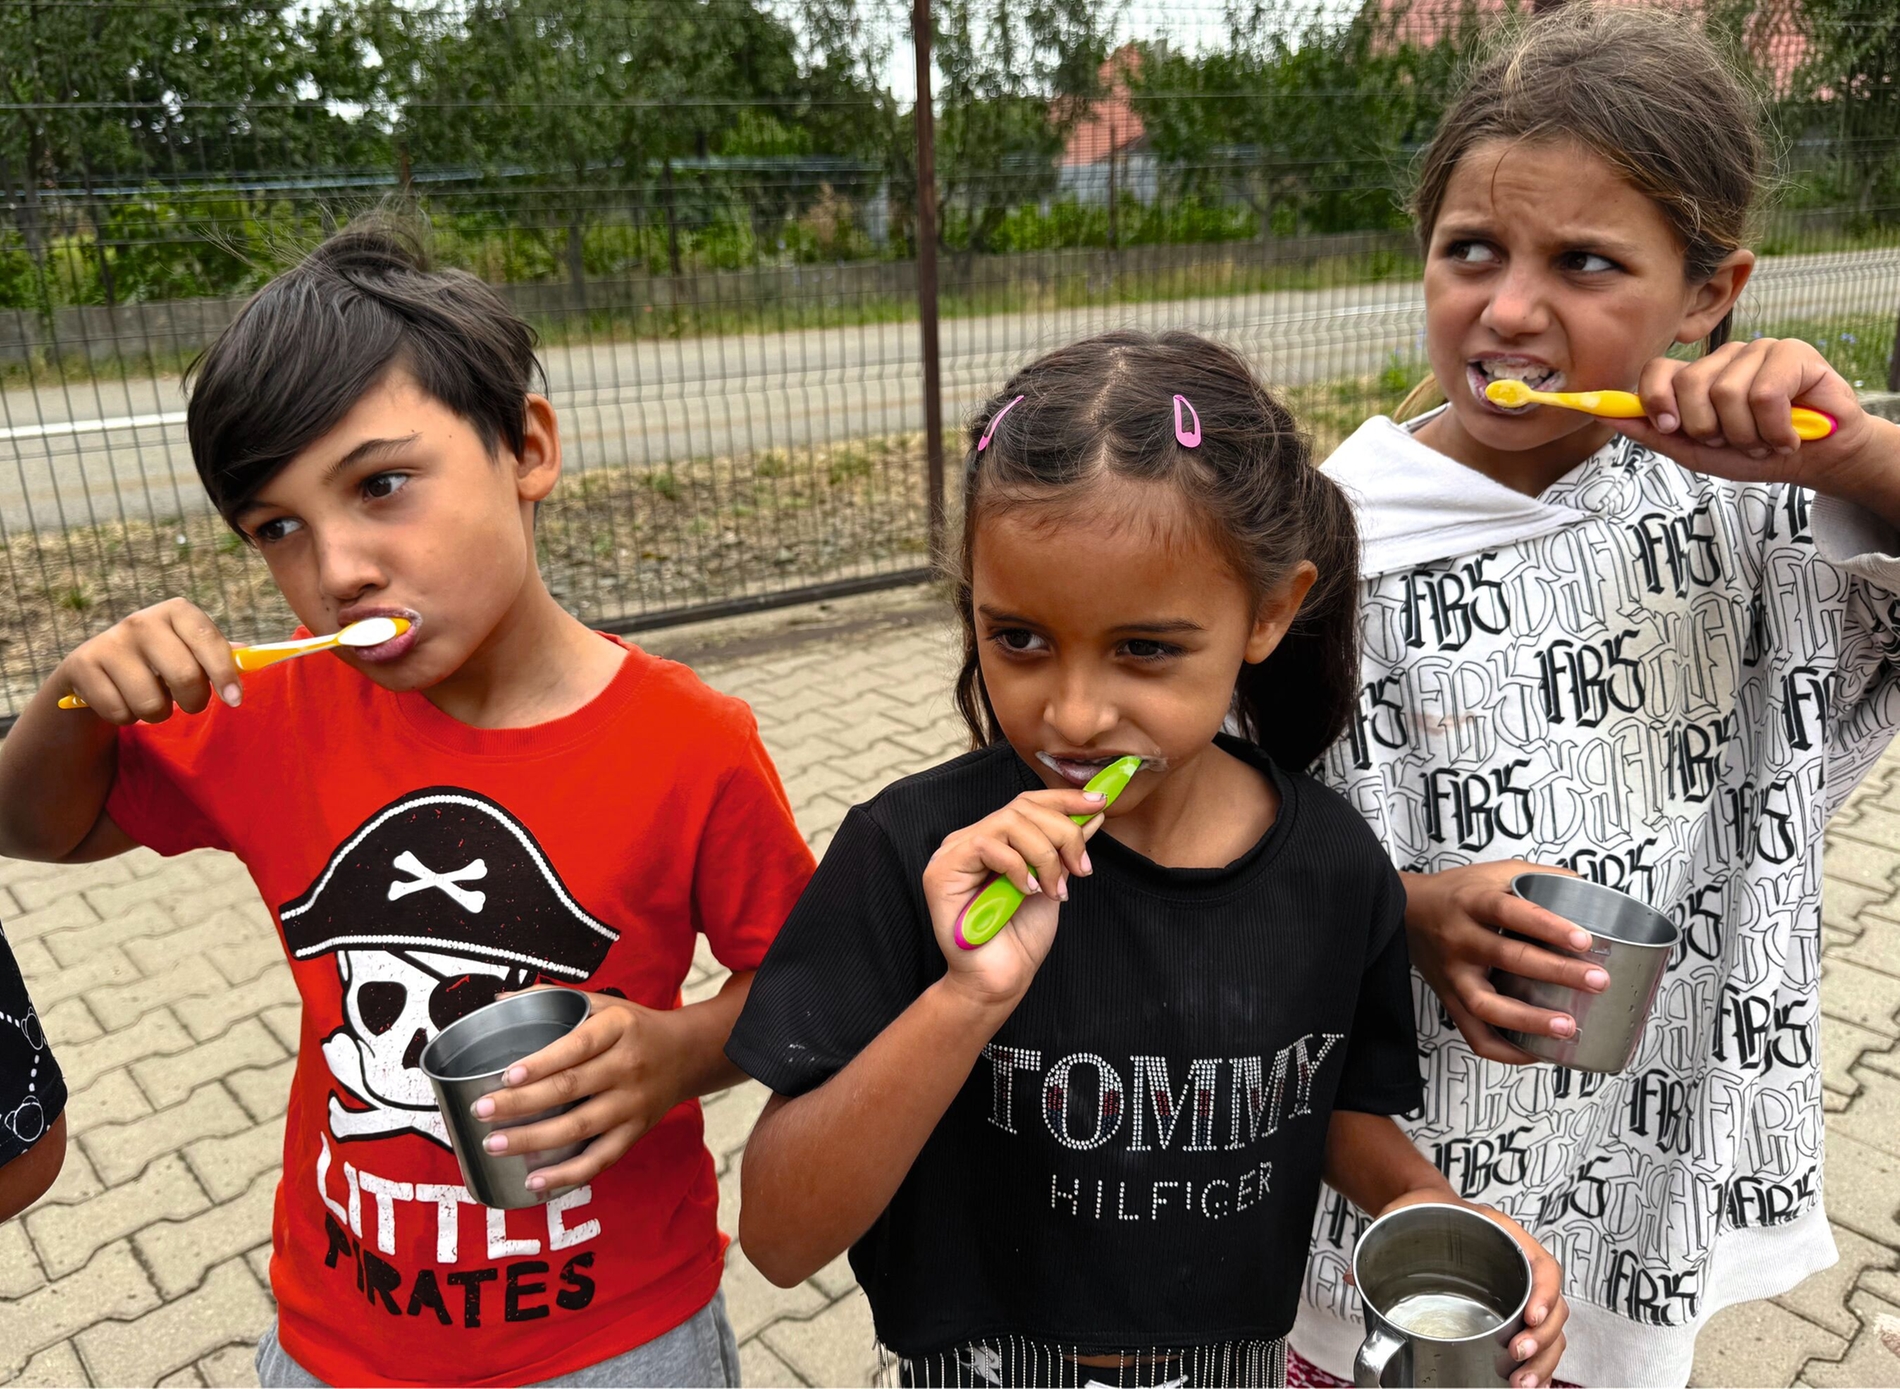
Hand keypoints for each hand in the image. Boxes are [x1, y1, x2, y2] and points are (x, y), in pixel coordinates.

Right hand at [52, 598, 240, 723]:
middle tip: (191, 703)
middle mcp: (141, 620)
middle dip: (194, 701)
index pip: (208, 640)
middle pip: (185, 676)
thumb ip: (221, 655)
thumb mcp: (192, 650)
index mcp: (176, 611)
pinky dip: (127, 717)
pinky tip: (122, 700)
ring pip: (151, 703)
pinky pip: (119, 712)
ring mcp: (109, 641)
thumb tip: (253, 660)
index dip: (224, 674)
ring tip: (153, 699)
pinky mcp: (82, 665)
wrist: (98, 668)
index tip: (235, 700)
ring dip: (158, 713)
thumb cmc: (162, 659)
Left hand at [472, 990, 694, 1190]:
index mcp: (617, 1028)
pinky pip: (599, 1159)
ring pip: (580, 1127)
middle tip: (481, 1111)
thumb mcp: (603, 1004)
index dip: (541, 1063)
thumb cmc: (633, 1028)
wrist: (688, 1054)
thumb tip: (499, 1000)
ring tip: (494, 1144)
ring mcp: (633, 1103)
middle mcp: (628, 1066)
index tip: (506, 1075)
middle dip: (521, 1103)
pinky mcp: (635, 1132)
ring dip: (533, 1140)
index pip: (576, 1046)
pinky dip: (566, 1174)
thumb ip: (554, 1000)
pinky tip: (533, 1180)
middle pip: (570, 1088)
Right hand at [922, 787, 1109, 1011]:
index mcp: (996, 840)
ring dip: (1044, 855)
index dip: (1063, 799)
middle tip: (1080, 870)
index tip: (1099, 802)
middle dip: (1063, 833)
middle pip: (1022, 808)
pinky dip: (1017, 867)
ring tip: (1054, 889)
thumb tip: (1091, 814)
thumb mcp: (1054, 882)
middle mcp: (972, 839)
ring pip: (1008, 822)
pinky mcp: (942, 870)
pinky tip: (1027, 892)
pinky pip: (987, 846)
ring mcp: (953, 852)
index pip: (1028, 803)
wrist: (1000, 979)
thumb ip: (1065, 849)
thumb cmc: (1021, 937)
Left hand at [1375, 1190, 1569, 1388]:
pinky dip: (1537, 1367)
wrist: (1423, 1208)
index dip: (1544, 1293)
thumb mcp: (1403, 1214)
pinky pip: (1537, 1343)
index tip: (1531, 1317)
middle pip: (1554, 1307)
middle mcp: (1519, 1265)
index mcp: (1504, 1235)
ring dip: (1543, 1361)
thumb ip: (1382, 1241)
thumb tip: (1355, 1278)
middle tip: (1518, 1357)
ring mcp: (1518, 1292)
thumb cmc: (1420, 1210)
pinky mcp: (1509, 1315)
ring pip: (1551, 1332)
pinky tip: (1527, 1387)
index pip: (1543, 1265)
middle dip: (1543, 1339)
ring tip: (1522, 1384)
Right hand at [1403, 863, 1606, 1063]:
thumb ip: (1539, 878)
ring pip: (1487, 1005)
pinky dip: (1505, 1051)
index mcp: (1473, 903)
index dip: (1548, 926)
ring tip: (1567, 1026)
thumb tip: (1590, 890)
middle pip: (1508, 958)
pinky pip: (1474, 1036)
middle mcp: (1460, 939)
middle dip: (1558, 972)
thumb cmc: (1457, 893)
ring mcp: (1453, 975)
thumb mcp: (1493, 873)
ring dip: (1529, 1020)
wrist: (1405, 912)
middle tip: (1597, 981)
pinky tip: (1536, 1052)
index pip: (1511, 912)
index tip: (1584, 940)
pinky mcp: (1450, 1001)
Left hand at [1619, 340, 1890, 500]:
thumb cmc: (1756, 453)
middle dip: (1708, 428)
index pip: (1657, 370)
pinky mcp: (1793, 352)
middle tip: (1732, 442)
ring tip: (1764, 439)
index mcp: (1698, 378)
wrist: (1815, 460)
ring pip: (1727, 392)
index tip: (1669, 428)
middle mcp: (1724, 359)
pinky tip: (1789, 434)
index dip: (1655, 399)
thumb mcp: (1696, 452)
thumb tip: (1607, 415)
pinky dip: (1775, 428)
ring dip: (1747, 434)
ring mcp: (1758, 351)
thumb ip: (1654, 433)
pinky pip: (1765, 393)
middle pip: (1689, 383)